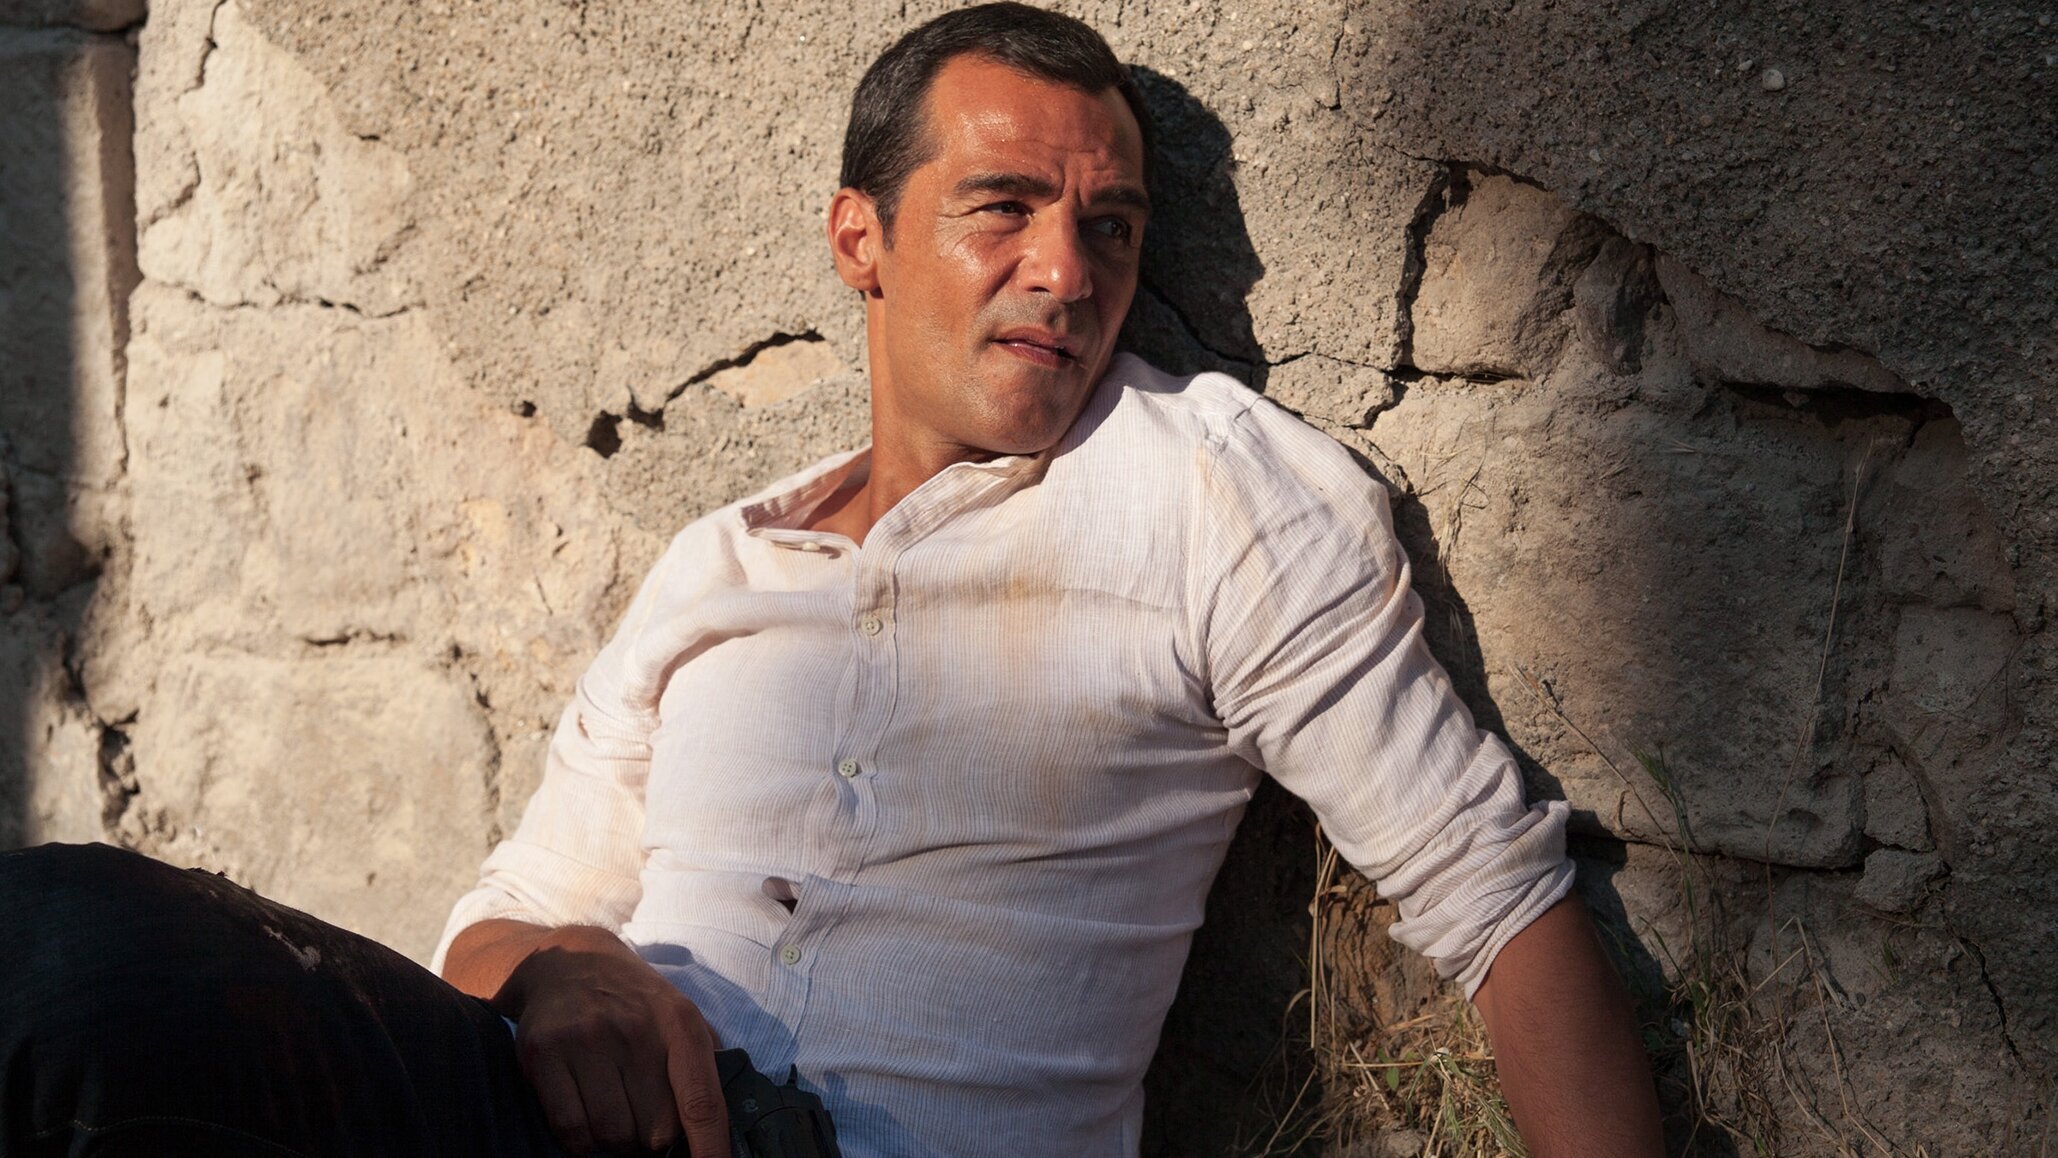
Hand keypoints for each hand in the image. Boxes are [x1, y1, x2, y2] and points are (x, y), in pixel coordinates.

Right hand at [493, 926, 729, 1155]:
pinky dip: (582, 1143)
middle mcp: (633, 1028)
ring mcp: (586, 1039)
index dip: (710, 1148)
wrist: (568, 961)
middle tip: (644, 1122)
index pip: (701, 1102)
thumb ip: (704, 1062)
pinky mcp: (544, 1053)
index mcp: (678, 1022)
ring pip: (612, 1134)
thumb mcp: (679, 1014)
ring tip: (616, 1116)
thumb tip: (724, 1126)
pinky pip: (571, 1130)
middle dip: (653, 1140)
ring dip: (617, 1141)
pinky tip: (586, 1122)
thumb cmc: (633, 1002)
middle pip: (655, 1130)